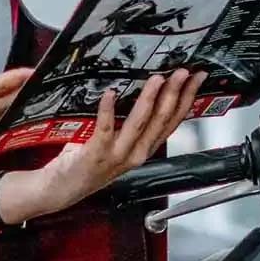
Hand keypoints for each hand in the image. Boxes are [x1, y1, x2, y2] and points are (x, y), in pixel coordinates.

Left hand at [0, 69, 205, 222]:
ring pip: (139, 124)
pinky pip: (105, 128)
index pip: (173, 122)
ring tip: (157, 79)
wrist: (62, 188)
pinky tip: (110, 93)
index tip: (197, 78)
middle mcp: (136, 154)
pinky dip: (108, 110)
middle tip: (182, 72)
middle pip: (161, 120)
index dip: (187, 99)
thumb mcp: (120, 144)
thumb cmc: (90, 162)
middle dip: (174, 94)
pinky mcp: (96, 154)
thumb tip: (144, 90)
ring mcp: (117, 155)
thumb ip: (132, 124)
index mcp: (144, 148)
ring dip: (149, 99)